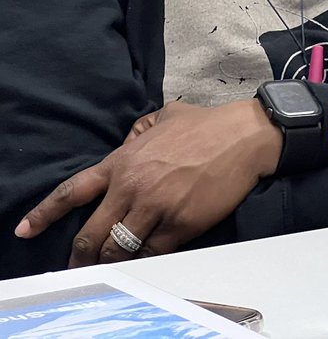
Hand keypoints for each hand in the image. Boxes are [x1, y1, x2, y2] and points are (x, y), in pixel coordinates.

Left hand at [14, 100, 280, 265]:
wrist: (245, 136)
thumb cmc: (208, 124)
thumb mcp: (164, 116)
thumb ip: (139, 131)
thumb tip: (130, 139)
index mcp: (123, 161)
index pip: (72, 192)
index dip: (44, 215)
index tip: (24, 231)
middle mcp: (132, 187)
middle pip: (91, 234)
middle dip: (80, 256)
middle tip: (78, 267)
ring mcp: (155, 208)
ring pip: (119, 249)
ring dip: (113, 261)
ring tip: (113, 268)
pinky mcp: (180, 225)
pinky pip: (152, 253)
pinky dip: (146, 260)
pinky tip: (146, 259)